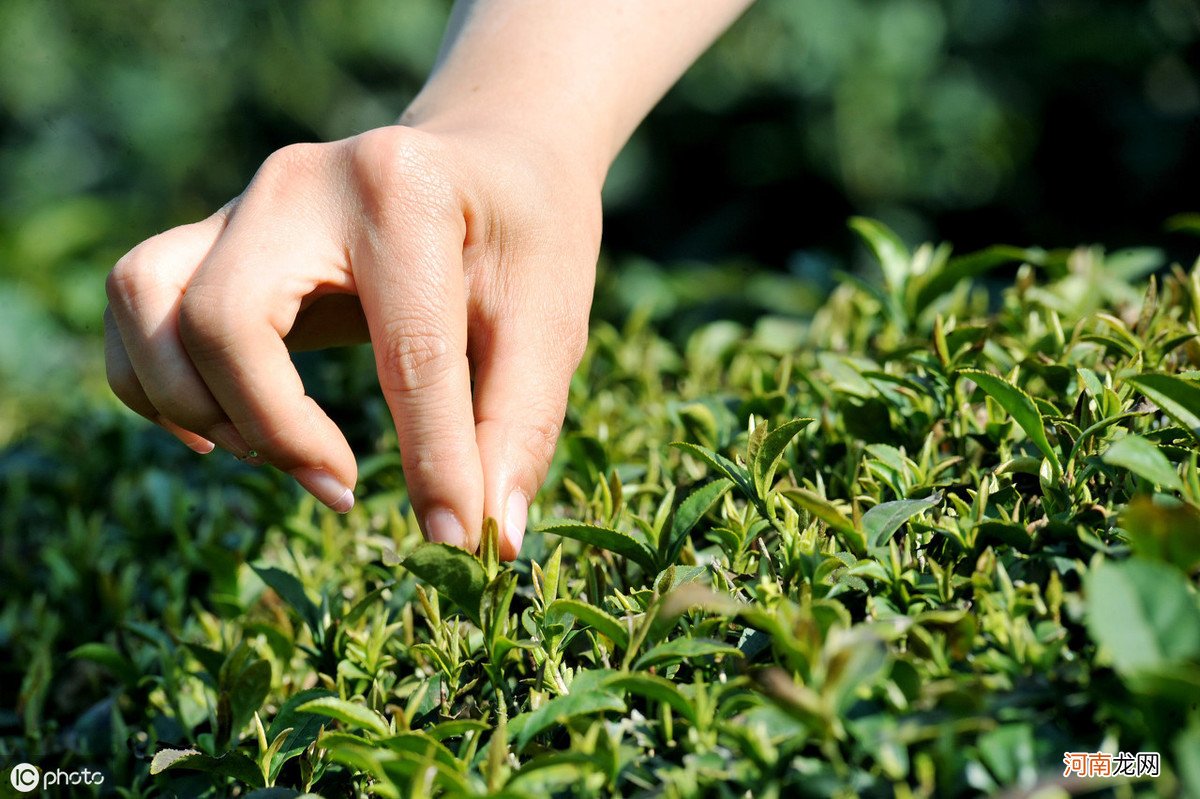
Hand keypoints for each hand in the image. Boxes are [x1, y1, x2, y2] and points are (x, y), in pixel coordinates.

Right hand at [104, 125, 601, 557]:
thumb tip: (487, 541)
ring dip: (193, 403)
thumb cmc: (525, 243)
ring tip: (277, 452)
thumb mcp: (551, 325)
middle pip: (223, 320)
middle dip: (274, 429)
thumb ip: (517, 430)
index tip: (453, 535)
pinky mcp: (216, 235)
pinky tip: (224, 428)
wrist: (488, 162)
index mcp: (405, 191)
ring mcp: (246, 201)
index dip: (431, 460)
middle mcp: (302, 182)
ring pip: (147, 301)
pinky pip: (136, 304)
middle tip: (345, 485)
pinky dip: (155, 380)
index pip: (407, 349)